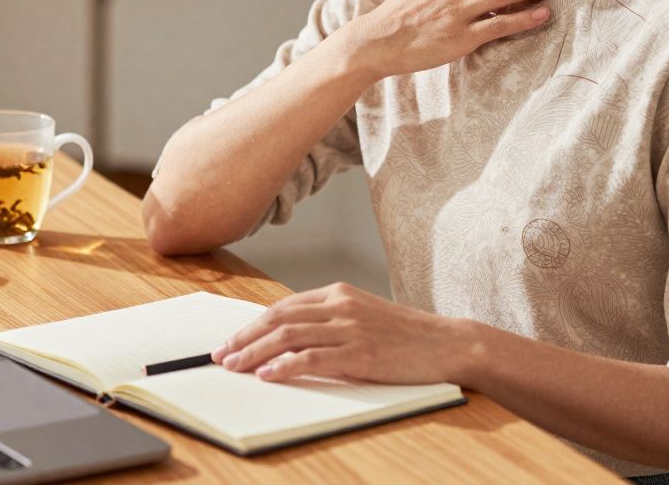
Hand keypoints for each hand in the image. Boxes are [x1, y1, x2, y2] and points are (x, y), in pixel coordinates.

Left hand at [211, 282, 477, 384]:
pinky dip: (284, 366)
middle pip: (278, 318)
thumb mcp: (363, 317)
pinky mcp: (360, 352)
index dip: (252, 324)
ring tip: (234, 365)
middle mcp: (340, 305)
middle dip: (244, 337)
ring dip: (254, 352)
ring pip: (288, 336)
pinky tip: (267, 374)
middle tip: (221, 354)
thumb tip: (290, 339)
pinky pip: (312, 358)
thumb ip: (330, 321)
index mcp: (338, 294)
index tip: (232, 340)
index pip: (283, 307)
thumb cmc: (406, 336)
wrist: (447, 343)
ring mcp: (349, 327)